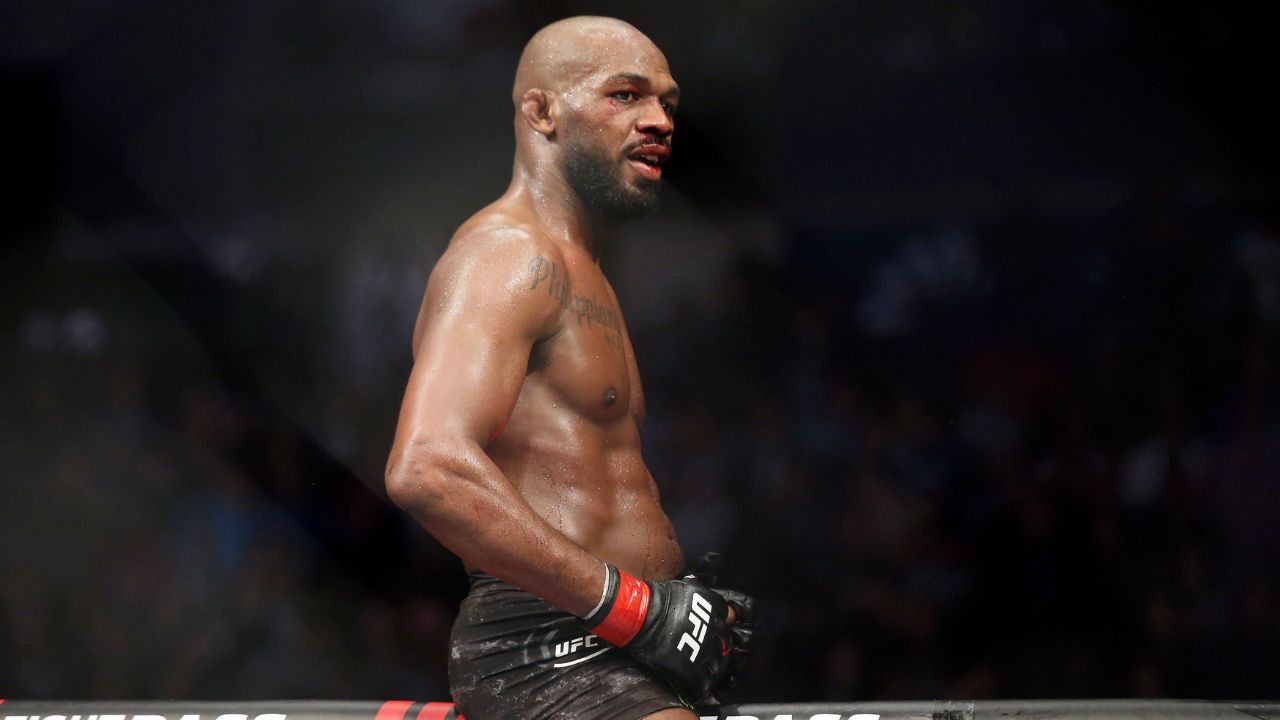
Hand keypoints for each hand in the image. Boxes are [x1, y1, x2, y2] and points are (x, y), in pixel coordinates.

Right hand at [580, 564, 732, 701]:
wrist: (641, 615)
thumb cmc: (658, 598)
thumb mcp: (685, 589)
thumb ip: (702, 596)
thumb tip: (711, 600)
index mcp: (712, 608)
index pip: (727, 616)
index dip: (721, 624)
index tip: (715, 629)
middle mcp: (713, 629)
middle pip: (725, 642)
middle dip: (720, 648)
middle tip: (711, 651)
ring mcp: (703, 650)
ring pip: (719, 665)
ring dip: (714, 668)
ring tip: (707, 670)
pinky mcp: (691, 669)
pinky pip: (704, 682)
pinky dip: (702, 685)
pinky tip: (698, 685)